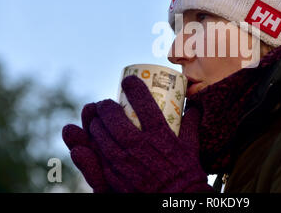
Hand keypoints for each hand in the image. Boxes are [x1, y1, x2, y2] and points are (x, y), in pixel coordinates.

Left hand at [63, 75, 213, 192]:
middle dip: (106, 106)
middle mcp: (139, 145)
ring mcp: (124, 162)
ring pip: (100, 135)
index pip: (143, 102)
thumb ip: (191, 125)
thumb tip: (194, 106)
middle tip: (106, 104)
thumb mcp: (192, 147)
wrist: (175, 202)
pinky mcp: (114, 177)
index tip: (128, 81)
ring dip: (95, 123)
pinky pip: (96, 156)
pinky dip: (89, 145)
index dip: (133, 86)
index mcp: (160, 134)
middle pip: (114, 117)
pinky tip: (87, 139)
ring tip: (96, 120)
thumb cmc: (187, 174)